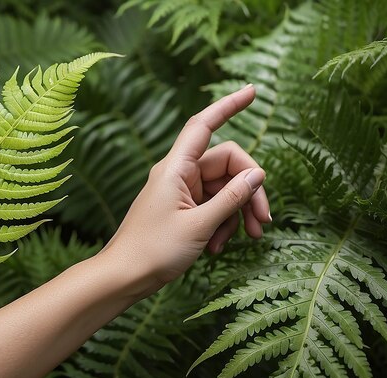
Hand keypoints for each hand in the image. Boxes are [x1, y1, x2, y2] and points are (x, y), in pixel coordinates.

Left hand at [98, 84, 270, 295]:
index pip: (204, 125)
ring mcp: (181, 192)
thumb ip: (231, 198)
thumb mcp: (200, 225)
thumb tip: (258, 174)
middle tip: (263, 222)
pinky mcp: (183, 209)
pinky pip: (212, 206)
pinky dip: (221, 224)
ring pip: (223, 189)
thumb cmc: (153, 250)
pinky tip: (216, 247)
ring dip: (236, 213)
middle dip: (249, 192)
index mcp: (176, 168)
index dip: (228, 106)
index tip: (252, 92)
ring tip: (243, 240)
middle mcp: (179, 174)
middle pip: (228, 166)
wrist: (124, 276)